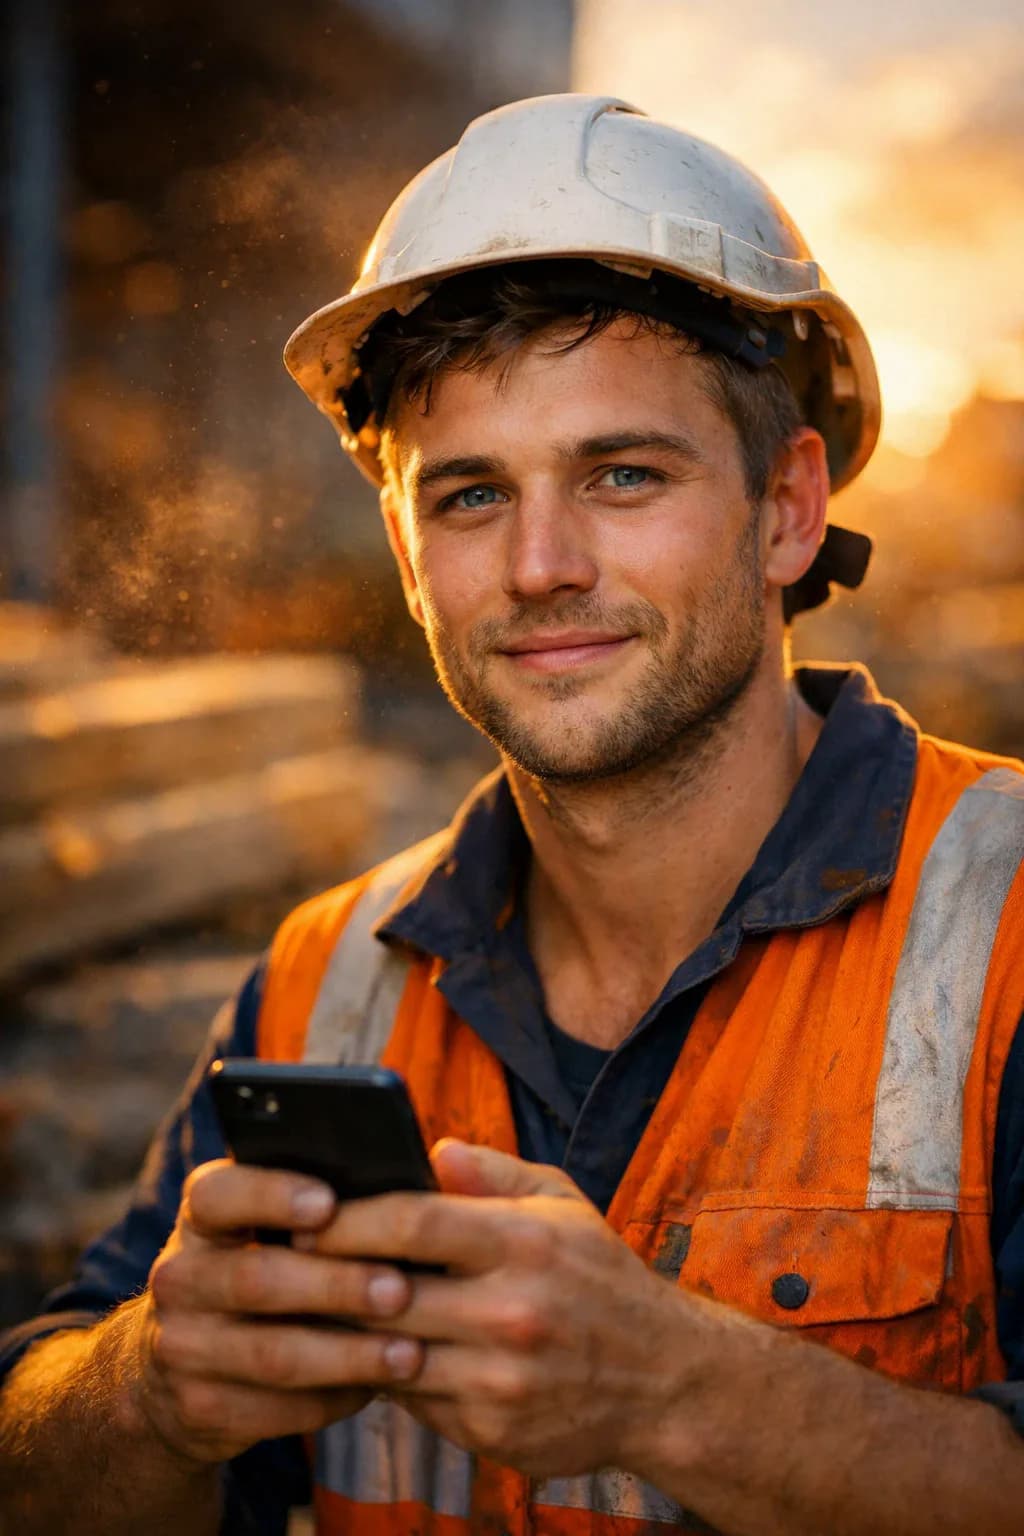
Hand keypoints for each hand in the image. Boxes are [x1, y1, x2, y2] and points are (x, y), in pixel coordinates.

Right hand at [136, 1160, 424, 1463]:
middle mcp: (180, 1277)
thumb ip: (320, 1206)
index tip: (329, 1203)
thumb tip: (409, 1184)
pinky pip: (274, 1409)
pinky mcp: (197, 1408)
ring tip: (410, 1353)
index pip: (218, 1195)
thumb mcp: (266, 1230)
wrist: (177, 1369)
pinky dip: (332, 1400)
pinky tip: (376, 1388)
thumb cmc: (261, 1270)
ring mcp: (182, 1347)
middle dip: (335, 1286)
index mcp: (201, 1218)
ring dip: (347, 1355)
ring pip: (272, 1354)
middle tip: (400, 1290)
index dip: (271, 1196)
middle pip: (256, 1279)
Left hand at [300, 1140, 687, 1478]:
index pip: (413, 1221)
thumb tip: (431, 1149)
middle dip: (327, 1278)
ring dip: (345, 1333)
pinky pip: (414, 1398)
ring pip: (389, 1353)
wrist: (665, 1382)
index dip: (348, 1218)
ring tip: (309, 1308)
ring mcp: (500, 1378)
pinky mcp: (492, 1430)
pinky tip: (366, 1352)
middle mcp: (512, 1312)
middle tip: (285, 1262)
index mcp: (524, 1242)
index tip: (305, 1212)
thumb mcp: (562, 1204)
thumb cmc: (601, 1278)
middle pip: (387, 1292)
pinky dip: (386, 1374)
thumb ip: (492, 1174)